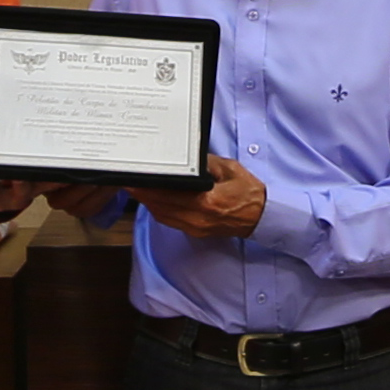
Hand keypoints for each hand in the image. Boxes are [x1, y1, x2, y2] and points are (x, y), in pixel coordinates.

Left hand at [125, 155, 268, 241]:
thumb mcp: (229, 169)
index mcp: (207, 202)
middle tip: (128, 182)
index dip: (149, 189)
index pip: (170, 195)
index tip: (136, 180)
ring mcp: (196, 228)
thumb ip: (206, 163)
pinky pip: (170, 221)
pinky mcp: (196, 232)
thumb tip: (187, 157)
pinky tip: (153, 201)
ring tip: (136, 189)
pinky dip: (159, 211)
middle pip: (161, 207)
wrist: (261, 217)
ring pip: (163, 216)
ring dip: (148, 203)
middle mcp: (198, 218)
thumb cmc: (248, 192)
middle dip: (142, 195)